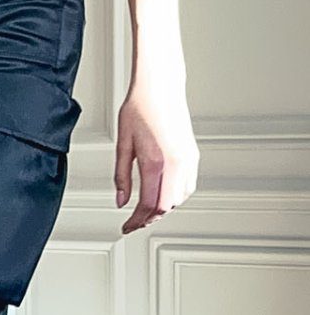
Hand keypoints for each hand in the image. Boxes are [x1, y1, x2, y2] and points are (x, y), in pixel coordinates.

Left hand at [115, 74, 198, 233]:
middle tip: (134, 222)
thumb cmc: (139, 109)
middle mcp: (176, 163)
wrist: (160, 88)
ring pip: (179, 199)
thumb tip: (121, 201)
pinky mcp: (193, 155)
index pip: (149, 205)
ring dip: (163, 208)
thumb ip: (121, 176)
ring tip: (145, 210)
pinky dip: (174, 196)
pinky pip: (187, 186)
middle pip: (166, 207)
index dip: (137, 221)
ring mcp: (188, 160)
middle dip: (149, 218)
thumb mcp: (123, 144)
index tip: (126, 227)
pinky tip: (162, 194)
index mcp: (156, 162)